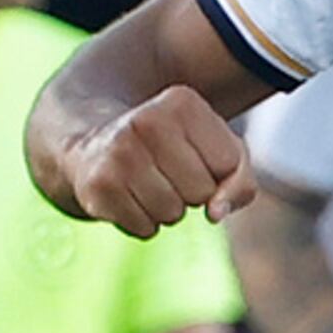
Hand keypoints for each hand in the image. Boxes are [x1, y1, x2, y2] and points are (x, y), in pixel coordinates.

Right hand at [62, 86, 256, 237]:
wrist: (92, 144)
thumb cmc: (171, 147)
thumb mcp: (216, 146)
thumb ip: (240, 178)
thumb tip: (215, 213)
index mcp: (183, 102)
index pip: (227, 163)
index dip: (217, 170)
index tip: (195, 154)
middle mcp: (146, 122)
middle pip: (201, 191)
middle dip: (193, 192)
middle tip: (168, 172)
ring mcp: (118, 154)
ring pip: (173, 214)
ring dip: (169, 210)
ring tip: (149, 184)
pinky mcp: (96, 187)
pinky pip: (145, 229)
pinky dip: (144, 222)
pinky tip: (129, 196)